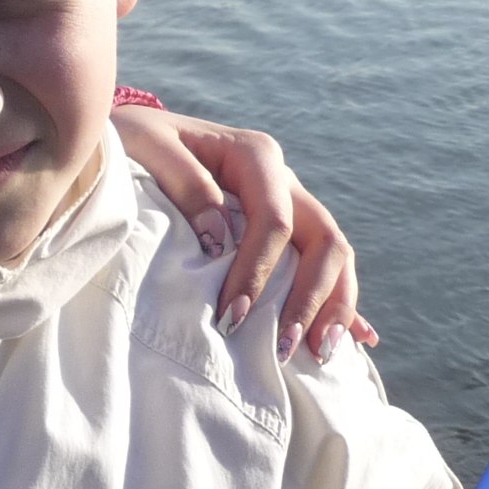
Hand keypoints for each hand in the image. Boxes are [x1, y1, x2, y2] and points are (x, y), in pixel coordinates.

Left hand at [108, 104, 377, 363]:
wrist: (129, 134)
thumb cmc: (134, 140)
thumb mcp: (146, 146)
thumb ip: (184, 183)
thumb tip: (219, 239)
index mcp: (254, 155)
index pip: (273, 221)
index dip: (257, 271)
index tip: (230, 315)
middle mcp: (282, 178)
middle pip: (323, 238)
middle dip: (311, 297)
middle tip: (283, 347)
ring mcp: (288, 201)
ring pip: (333, 252)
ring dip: (333, 305)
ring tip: (318, 355)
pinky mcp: (284, 225)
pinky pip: (323, 264)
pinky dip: (340, 299)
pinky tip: (359, 338)